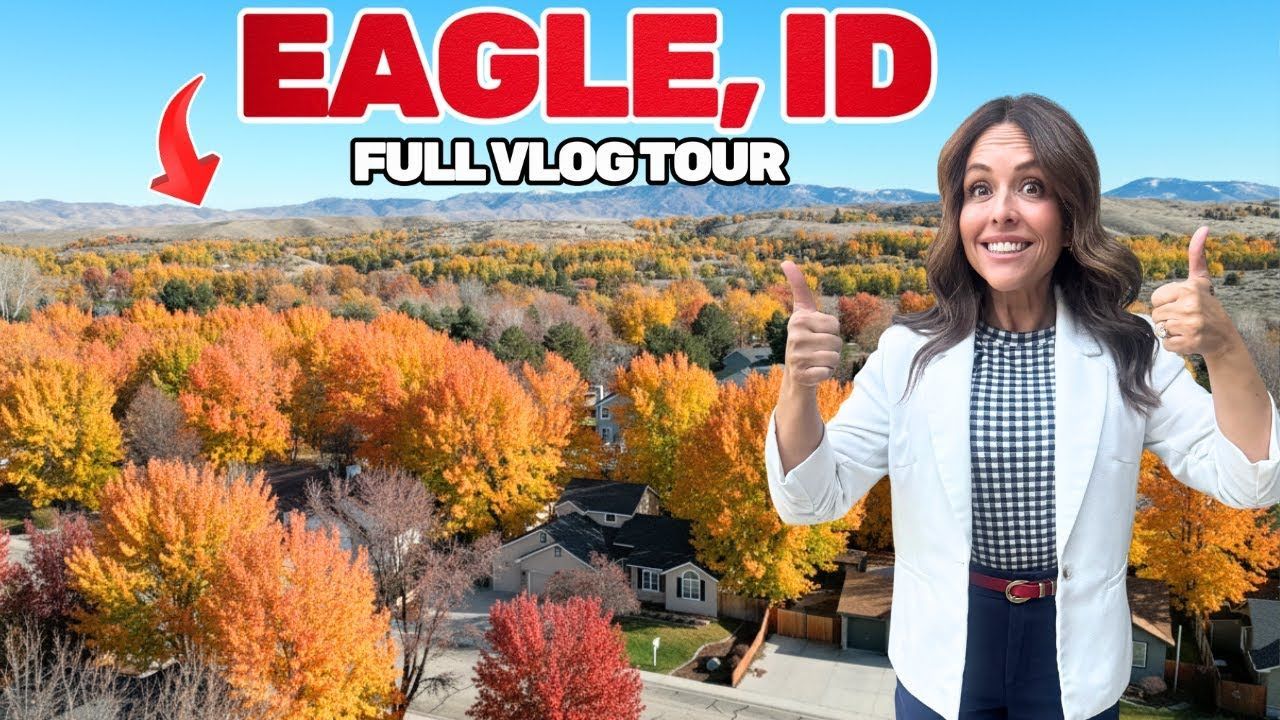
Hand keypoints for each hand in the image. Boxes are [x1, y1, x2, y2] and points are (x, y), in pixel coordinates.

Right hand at [781, 260, 842, 387]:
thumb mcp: (802, 311)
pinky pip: (828, 372)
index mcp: (798, 319)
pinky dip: (825, 374)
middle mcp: (794, 336)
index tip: (815, 332)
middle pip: (836, 341)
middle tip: (817, 349)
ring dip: (831, 361)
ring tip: (816, 360)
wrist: (796, 373)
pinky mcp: (801, 374)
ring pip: (834, 357)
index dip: (831, 330)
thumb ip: (798, 286)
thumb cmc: (804, 337)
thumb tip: (785, 261)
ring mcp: (797, 356)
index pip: (834, 324)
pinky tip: (814, 372)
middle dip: (833, 347)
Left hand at [1150, 226, 1236, 359]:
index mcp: (1189, 289)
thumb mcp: (1201, 280)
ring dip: (1170, 330)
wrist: (1223, 336)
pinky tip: (1187, 338)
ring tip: (1186, 327)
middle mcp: (1190, 305)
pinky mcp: (1189, 342)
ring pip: (1160, 328)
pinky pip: (1166, 343)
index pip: (1156, 298)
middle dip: (1167, 317)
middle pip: (1156, 314)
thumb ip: (1197, 256)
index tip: (1181, 303)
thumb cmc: (1207, 305)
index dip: (1166, 303)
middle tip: (1184, 317)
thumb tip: (1202, 228)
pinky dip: (1174, 344)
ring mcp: (1190, 325)